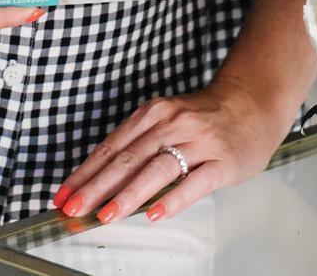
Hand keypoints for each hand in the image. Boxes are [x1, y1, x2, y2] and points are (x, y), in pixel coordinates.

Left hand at [52, 79, 290, 223]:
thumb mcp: (166, 119)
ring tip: (107, 215)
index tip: (63, 195)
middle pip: (128, 158)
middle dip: (96, 186)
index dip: (85, 173)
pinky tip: (155, 214)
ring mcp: (198, 142)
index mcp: (153, 114)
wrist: (253, 102)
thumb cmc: (204, 117)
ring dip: (128, 194)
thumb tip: (100, 178)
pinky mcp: (222, 162)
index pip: (111, 147)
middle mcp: (172, 124)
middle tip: (75, 208)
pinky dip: (173, 199)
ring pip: (157, 169)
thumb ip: (139, 144)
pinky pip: (194, 183)